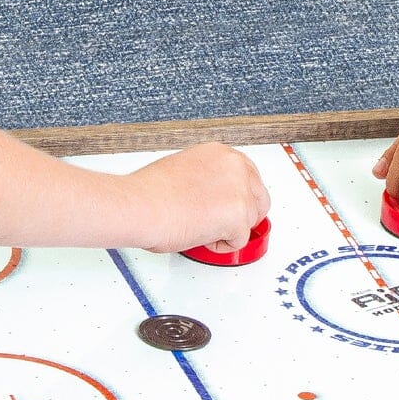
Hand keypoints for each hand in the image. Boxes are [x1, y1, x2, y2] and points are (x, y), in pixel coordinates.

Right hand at [124, 143, 267, 254]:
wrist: (140, 205)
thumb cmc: (149, 192)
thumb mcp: (184, 170)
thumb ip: (207, 179)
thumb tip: (211, 196)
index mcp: (220, 153)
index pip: (249, 176)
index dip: (240, 197)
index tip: (230, 206)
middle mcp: (234, 166)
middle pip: (259, 198)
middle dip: (243, 215)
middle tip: (223, 226)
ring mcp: (239, 190)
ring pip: (249, 221)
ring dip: (228, 230)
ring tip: (198, 227)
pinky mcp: (238, 216)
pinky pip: (239, 240)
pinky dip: (221, 246)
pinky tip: (200, 236)